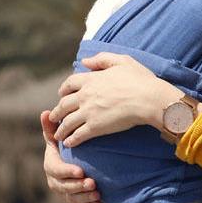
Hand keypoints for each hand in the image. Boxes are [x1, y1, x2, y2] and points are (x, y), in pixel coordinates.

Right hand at [40, 110, 101, 202]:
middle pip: (63, 187)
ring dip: (84, 197)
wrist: (70, 161)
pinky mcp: (72, 200)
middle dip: (77, 186)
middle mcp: (53, 180)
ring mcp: (62, 192)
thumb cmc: (64, 145)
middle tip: (92, 183)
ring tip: (97, 194)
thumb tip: (45, 112)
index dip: (67, 172)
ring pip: (71, 198)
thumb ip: (51, 127)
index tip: (81, 171)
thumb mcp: (57, 136)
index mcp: (50, 164)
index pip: (56, 170)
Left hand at [48, 52, 182, 147]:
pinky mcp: (95, 127)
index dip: (63, 90)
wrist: (148, 99)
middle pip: (64, 104)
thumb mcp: (121, 61)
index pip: (69, 84)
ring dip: (61, 129)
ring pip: (68, 121)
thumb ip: (102, 59)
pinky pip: (78, 135)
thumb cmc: (139, 79)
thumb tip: (85, 61)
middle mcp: (85, 95)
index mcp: (90, 79)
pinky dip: (72, 140)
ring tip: (57, 135)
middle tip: (53, 118)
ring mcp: (88, 112)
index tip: (61, 95)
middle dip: (57, 112)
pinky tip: (69, 144)